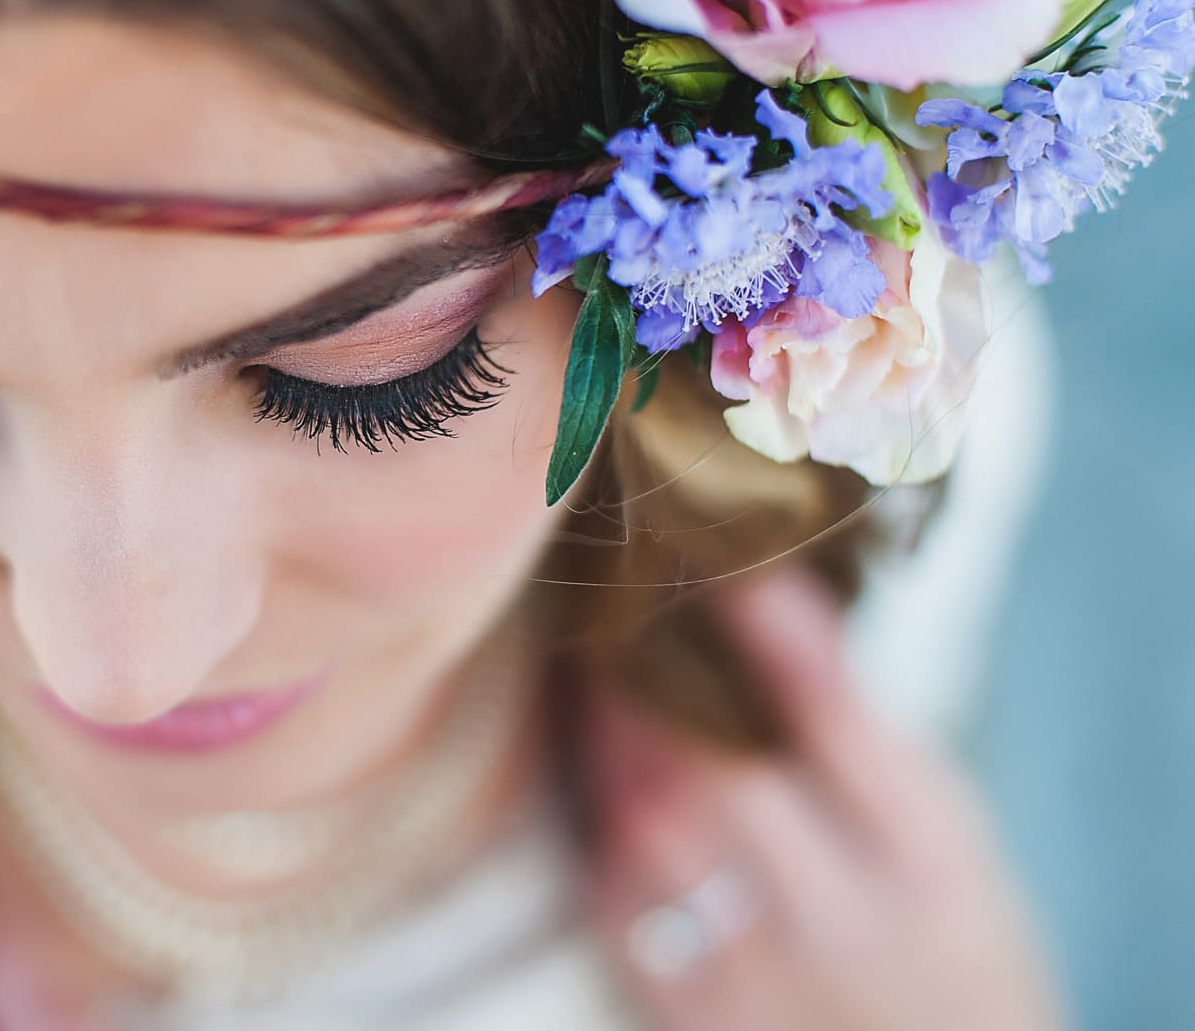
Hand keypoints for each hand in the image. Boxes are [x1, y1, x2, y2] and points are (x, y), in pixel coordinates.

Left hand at [579, 568, 1067, 1030]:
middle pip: (713, 760)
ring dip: (604, 727)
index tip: (724, 556)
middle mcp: (840, 916)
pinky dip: (595, 811)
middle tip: (615, 591)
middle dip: (651, 668)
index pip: (833, 716)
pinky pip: (612, 890)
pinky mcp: (685, 1008)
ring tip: (589, 659)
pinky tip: (590, 761)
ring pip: (645, 818)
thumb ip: (867, 739)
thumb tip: (771, 601)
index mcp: (928, 857)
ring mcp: (755, 970)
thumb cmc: (948, 945)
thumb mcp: (951, 840)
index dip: (770, 627)